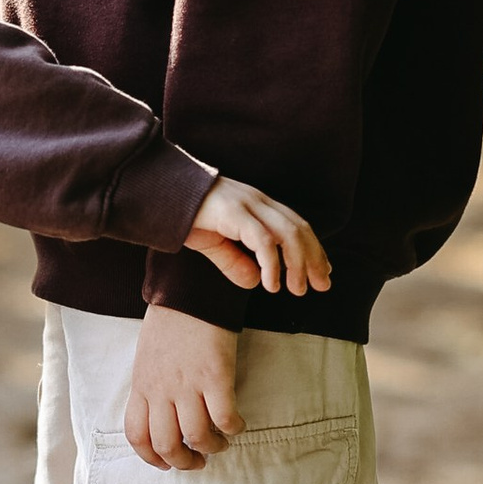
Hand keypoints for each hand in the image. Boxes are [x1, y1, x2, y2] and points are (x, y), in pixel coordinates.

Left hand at [123, 310, 242, 469]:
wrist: (190, 291)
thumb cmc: (170, 323)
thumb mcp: (147, 358)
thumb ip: (151, 387)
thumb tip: (163, 415)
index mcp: (142, 385)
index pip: (136, 434)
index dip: (150, 457)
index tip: (166, 463)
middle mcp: (161, 389)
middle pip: (165, 444)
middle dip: (183, 462)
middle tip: (198, 461)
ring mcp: (188, 384)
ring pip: (196, 437)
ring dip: (212, 448)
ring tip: (220, 443)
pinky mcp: (215, 376)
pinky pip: (225, 418)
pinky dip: (233, 429)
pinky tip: (237, 424)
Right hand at [186, 175, 330, 299]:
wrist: (160, 194)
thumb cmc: (185, 216)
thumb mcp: (215, 244)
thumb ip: (234, 262)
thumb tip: (255, 282)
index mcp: (258, 205)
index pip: (297, 225)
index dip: (314, 249)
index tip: (323, 272)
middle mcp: (258, 201)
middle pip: (299, 229)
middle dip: (314, 258)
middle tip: (322, 285)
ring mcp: (247, 204)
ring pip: (287, 233)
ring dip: (297, 264)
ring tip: (297, 289)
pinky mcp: (234, 213)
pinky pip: (262, 240)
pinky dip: (272, 264)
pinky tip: (271, 284)